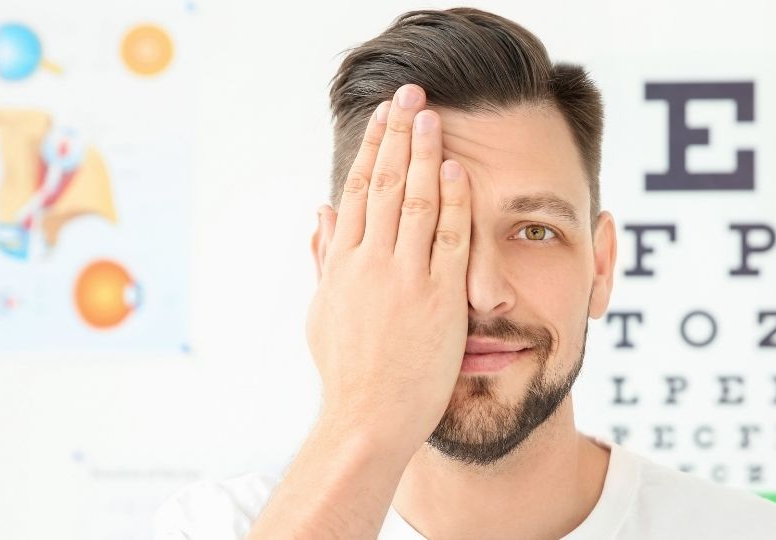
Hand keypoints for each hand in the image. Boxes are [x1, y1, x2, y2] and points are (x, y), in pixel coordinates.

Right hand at [308, 84, 468, 447]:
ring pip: (413, 200)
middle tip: (410, 94)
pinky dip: (452, 201)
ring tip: (432, 114)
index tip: (384, 115)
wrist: (368, 418)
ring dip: (423, 153)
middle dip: (397, 134)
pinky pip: (447, 239)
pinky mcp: (437, 298)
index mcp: (342, 263)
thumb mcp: (323, 311)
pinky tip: (455, 169)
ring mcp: (404, 278)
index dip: (372, 147)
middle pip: (383, 183)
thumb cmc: (347, 371)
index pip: (356, 189)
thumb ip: (324, 258)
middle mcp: (370, 263)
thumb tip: (319, 213)